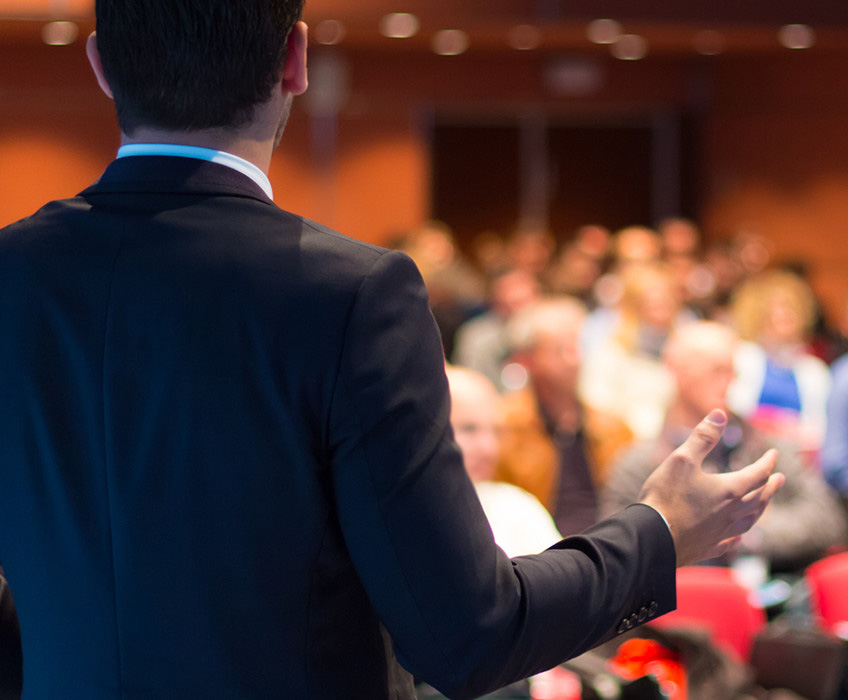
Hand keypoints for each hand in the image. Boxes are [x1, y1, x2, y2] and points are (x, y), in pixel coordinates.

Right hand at [637, 409, 784, 566]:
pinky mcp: (708, 547)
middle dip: (771, 486)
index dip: (767, 462)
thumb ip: (703, 437)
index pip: (757, 474)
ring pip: (750, 521)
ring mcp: (721, 532)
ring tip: (765, 504)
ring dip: (761, 510)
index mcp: (729, 490)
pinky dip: (740, 536)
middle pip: (759, 498)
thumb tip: (720, 414)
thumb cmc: (666, 496)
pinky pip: (731, 542)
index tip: (773, 454)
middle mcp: (731, 513)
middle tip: (780, 479)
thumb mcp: (682, 458)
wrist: (652, 536)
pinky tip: (740, 537)